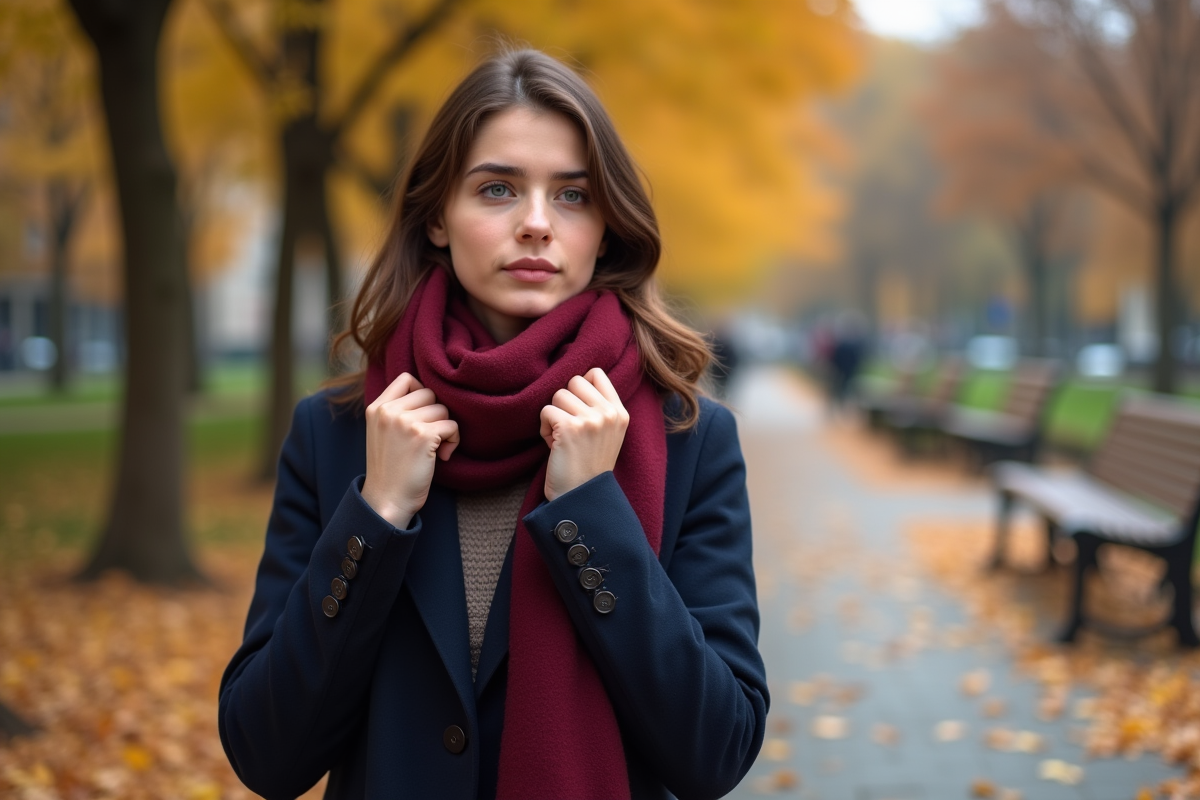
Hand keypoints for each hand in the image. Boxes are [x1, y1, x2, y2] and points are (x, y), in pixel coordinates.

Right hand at [361, 373, 459, 528]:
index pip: (406, 379)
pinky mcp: (423, 435)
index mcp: (376, 408)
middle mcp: (389, 411)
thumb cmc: (390, 469)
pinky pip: (452, 426)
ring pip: (443, 409)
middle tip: (430, 437)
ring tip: (435, 448)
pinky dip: (453, 441)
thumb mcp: (381, 433)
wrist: (387, 501)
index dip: (421, 393)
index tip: (423, 415)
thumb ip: (396, 411)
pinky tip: (442, 456)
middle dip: (435, 414)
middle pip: (429, 393)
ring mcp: (405, 422)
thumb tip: (430, 393)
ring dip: (445, 429)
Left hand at [539, 368, 628, 501]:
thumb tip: (577, 378)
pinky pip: (546, 410)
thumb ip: (599, 407)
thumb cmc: (587, 465)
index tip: (576, 407)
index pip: (596, 373)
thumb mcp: (607, 433)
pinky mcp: (570, 427)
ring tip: (562, 438)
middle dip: (565, 401)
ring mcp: (591, 419)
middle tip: (568, 427)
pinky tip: (553, 445)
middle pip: (574, 381)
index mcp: (620, 412)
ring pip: (558, 395)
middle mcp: (609, 413)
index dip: (580, 386)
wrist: (581, 497)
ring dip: (553, 416)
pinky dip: (544, 428)